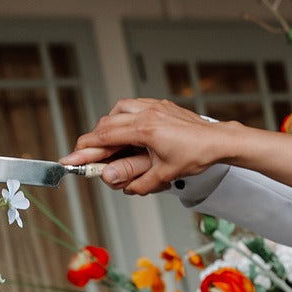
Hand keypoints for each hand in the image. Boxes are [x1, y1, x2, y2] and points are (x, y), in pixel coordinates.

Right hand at [62, 98, 231, 193]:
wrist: (218, 141)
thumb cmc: (195, 156)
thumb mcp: (165, 176)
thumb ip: (138, 182)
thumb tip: (120, 186)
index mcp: (144, 130)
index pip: (105, 136)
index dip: (86, 147)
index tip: (73, 156)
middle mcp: (146, 114)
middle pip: (108, 122)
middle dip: (95, 139)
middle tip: (89, 153)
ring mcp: (154, 107)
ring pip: (119, 109)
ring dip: (110, 124)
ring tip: (110, 141)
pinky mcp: (162, 105)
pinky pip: (135, 106)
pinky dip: (125, 116)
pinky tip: (128, 128)